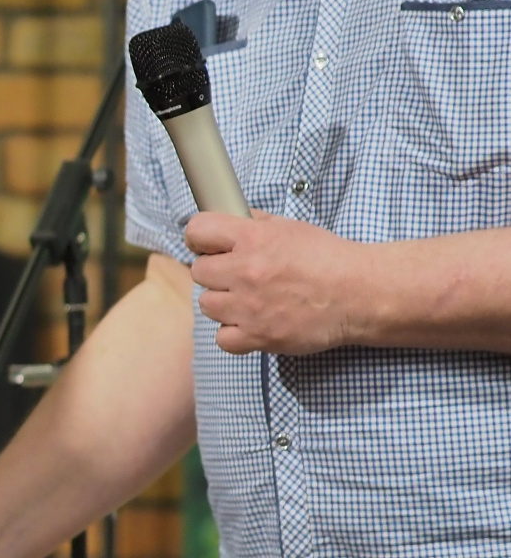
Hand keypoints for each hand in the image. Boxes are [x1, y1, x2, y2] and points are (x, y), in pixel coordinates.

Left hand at [186, 210, 367, 355]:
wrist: (361, 294)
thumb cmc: (329, 259)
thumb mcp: (290, 228)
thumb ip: (253, 224)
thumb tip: (226, 219)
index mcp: (253, 239)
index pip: (197, 230)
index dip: (199, 238)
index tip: (207, 245)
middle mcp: (246, 272)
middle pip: (199, 272)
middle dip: (215, 272)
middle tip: (237, 275)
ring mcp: (249, 307)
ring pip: (207, 304)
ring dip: (223, 302)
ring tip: (248, 299)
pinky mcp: (258, 336)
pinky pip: (222, 338)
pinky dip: (233, 333)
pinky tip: (251, 323)